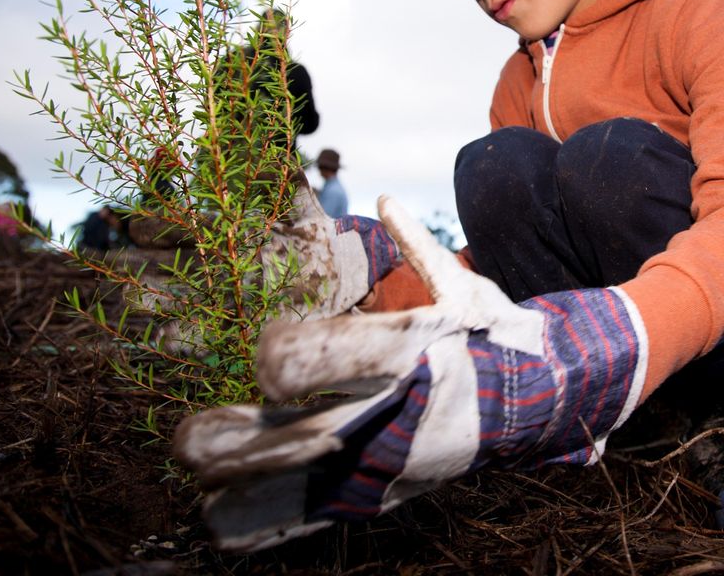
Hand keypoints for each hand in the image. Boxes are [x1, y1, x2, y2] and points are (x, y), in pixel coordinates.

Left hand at [174, 195, 647, 551]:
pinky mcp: (387, 495)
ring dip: (241, 492)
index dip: (286, 353)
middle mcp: (395, 417)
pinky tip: (220, 522)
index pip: (333, 359)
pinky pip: (321, 521)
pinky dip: (266, 526)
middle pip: (302, 439)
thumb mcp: (463, 287)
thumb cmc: (491, 337)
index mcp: (409, 358)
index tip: (261, 342)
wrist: (537, 405)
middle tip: (186, 440)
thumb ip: (416, 248)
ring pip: (305, 492)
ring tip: (197, 488)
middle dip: (238, 443)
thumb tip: (385, 199)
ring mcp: (392, 466)